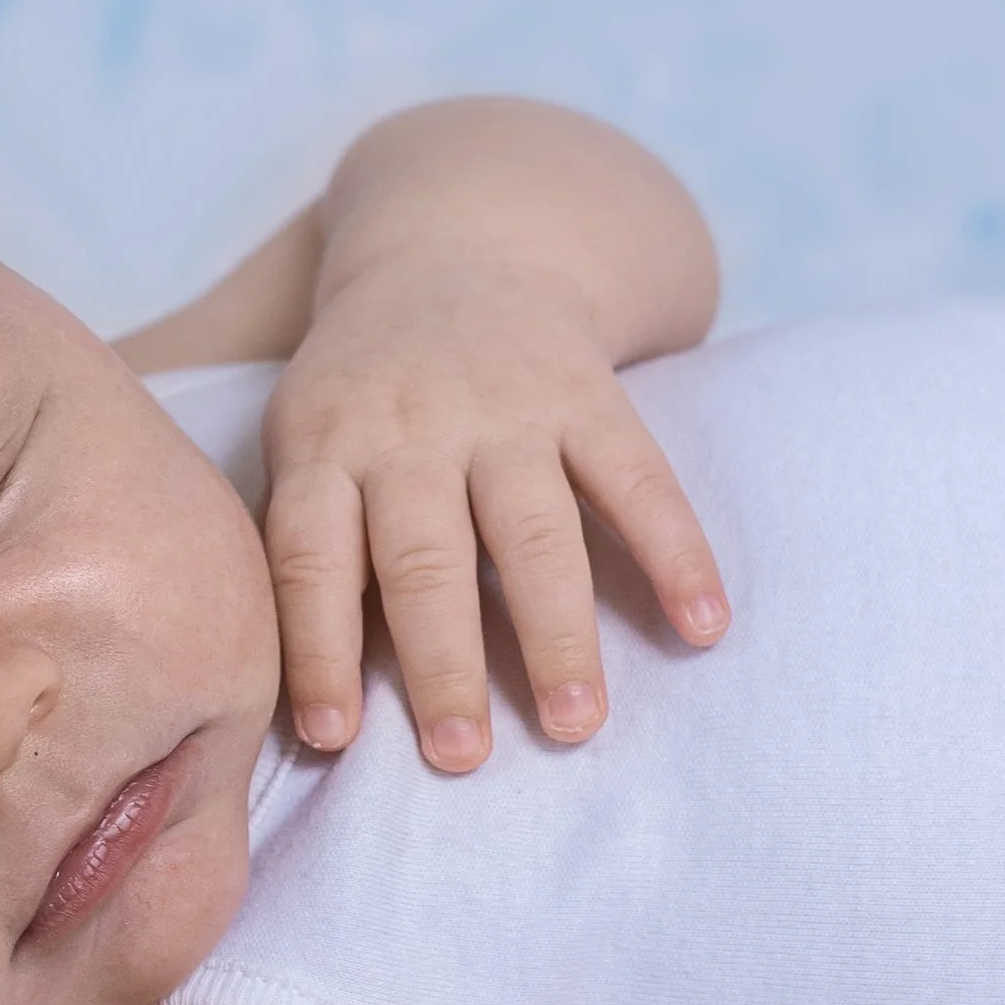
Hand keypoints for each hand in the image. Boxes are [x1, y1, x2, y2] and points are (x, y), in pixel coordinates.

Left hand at [261, 259, 728, 768]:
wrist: (456, 248)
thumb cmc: (362, 396)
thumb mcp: (303, 440)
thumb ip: (304, 545)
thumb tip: (299, 696)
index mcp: (328, 446)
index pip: (311, 556)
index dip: (318, 647)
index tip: (334, 737)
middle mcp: (414, 428)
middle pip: (426, 556)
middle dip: (443, 662)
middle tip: (461, 757)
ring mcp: (508, 410)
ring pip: (534, 530)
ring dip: (557, 633)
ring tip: (576, 724)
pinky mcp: (590, 395)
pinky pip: (638, 480)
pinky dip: (676, 553)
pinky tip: (704, 628)